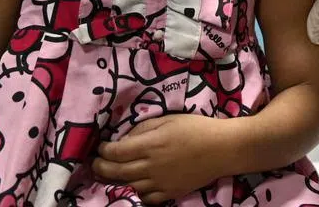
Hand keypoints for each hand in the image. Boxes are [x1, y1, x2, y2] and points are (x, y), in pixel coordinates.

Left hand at [93, 115, 228, 203]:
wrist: (222, 149)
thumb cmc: (196, 128)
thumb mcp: (168, 119)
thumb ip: (144, 129)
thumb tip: (124, 138)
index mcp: (150, 145)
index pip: (116, 152)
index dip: (104, 150)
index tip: (101, 147)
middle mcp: (151, 166)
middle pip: (116, 171)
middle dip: (101, 167)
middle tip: (95, 164)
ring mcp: (160, 183)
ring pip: (128, 186)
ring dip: (116, 181)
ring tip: (112, 174)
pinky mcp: (170, 193)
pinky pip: (146, 198)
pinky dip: (137, 193)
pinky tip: (136, 185)